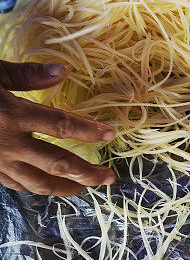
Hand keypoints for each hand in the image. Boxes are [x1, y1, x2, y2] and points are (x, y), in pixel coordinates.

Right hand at [0, 60, 115, 196]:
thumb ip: (27, 74)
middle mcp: (7, 144)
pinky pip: (16, 184)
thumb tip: (62, 71)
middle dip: (87, 173)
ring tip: (85, 187)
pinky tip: (46, 186)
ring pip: (38, 184)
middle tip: (109, 177)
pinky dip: (35, 188)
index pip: (62, 126)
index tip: (110, 134)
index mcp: (12, 115)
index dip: (89, 131)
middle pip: (58, 164)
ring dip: (66, 188)